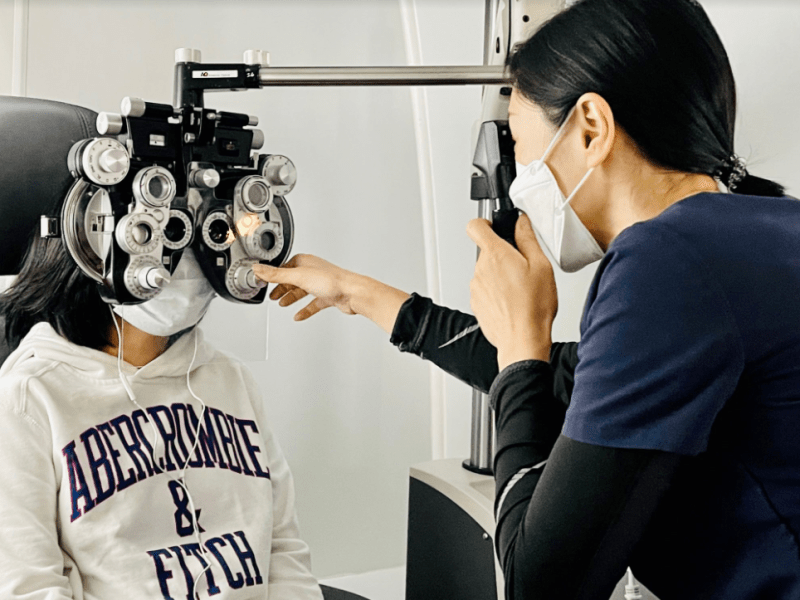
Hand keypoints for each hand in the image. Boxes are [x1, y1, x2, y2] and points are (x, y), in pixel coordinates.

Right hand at [253, 254, 357, 320]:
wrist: (353, 293)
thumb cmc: (332, 280)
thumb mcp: (298, 276)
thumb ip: (276, 275)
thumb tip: (257, 269)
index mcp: (305, 262)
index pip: (284, 268)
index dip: (274, 276)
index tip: (264, 282)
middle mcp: (313, 272)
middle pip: (292, 280)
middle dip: (282, 288)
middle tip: (272, 296)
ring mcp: (321, 285)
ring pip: (302, 292)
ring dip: (291, 297)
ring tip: (282, 304)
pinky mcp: (328, 296)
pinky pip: (313, 304)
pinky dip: (304, 310)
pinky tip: (298, 315)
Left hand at [467, 213, 556, 369]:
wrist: (522, 340)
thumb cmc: (533, 307)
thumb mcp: (541, 266)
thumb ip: (528, 239)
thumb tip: (521, 223)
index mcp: (495, 255)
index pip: (475, 226)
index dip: (485, 223)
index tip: (495, 227)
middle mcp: (480, 270)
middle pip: (487, 252)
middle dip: (503, 256)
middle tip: (523, 268)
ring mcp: (476, 288)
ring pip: (487, 272)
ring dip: (501, 276)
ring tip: (521, 289)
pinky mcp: (476, 304)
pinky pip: (486, 290)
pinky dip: (497, 292)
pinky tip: (513, 302)